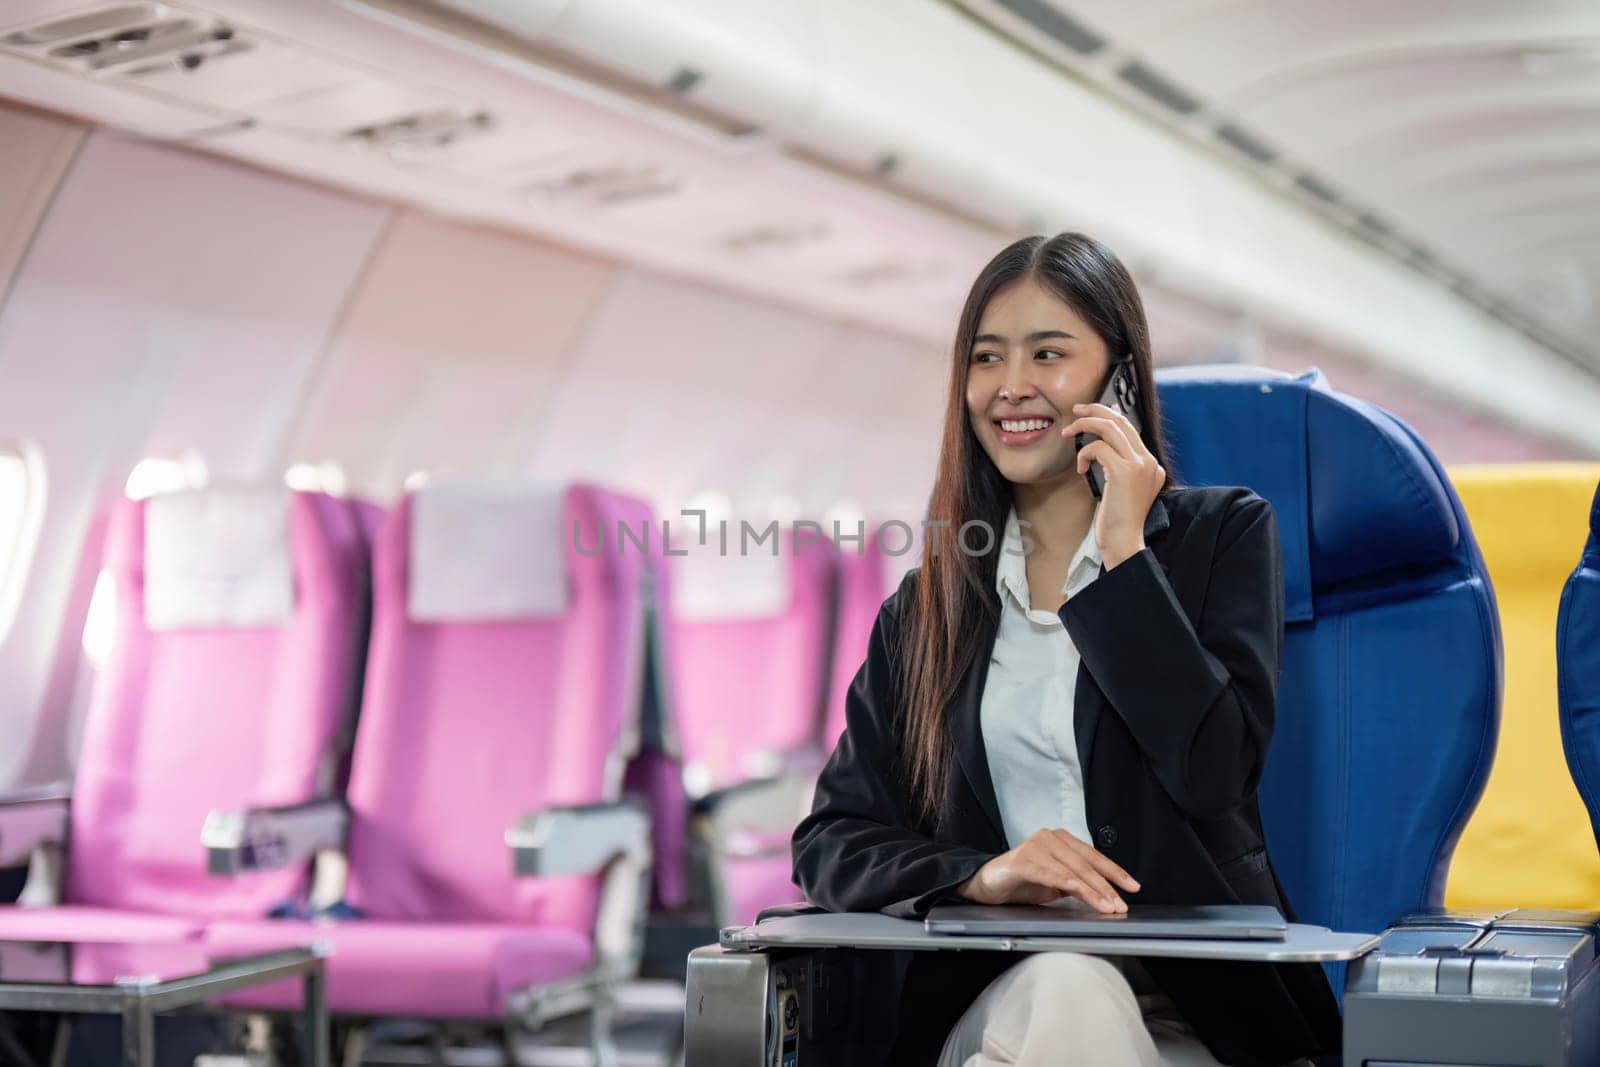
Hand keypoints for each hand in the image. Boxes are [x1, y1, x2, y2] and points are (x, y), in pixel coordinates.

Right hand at [956, 828, 1140, 912]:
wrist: (986, 884)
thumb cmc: (1022, 882)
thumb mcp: (1056, 884)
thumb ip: (1077, 884)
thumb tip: (1107, 896)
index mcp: (1061, 840)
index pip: (1094, 856)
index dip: (1114, 872)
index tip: (1132, 887)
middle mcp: (1050, 837)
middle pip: (1086, 863)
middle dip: (1107, 886)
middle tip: (1121, 904)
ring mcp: (1036, 846)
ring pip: (1072, 869)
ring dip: (1092, 890)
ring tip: (1107, 906)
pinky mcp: (1022, 860)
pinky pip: (1050, 873)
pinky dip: (1067, 883)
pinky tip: (1079, 892)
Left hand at [1062, 402, 1164, 568]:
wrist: (1123, 542)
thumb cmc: (1116, 520)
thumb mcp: (1119, 488)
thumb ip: (1115, 464)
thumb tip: (1101, 440)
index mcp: (1152, 465)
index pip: (1131, 428)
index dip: (1110, 414)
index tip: (1092, 411)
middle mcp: (1150, 461)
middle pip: (1121, 421)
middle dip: (1095, 410)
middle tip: (1075, 411)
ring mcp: (1140, 465)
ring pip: (1110, 427)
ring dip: (1084, 426)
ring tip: (1067, 433)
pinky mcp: (1125, 471)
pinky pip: (1098, 447)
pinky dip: (1084, 454)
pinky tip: (1080, 470)